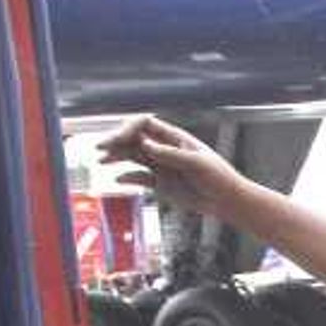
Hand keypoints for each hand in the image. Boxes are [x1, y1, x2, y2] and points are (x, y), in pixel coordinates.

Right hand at [95, 115, 242, 214]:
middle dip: (116, 141)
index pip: (145, 124)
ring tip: (101, 161)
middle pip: (133, 139)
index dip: (130, 128)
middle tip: (99, 148)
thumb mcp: (195, 163)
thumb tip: (145, 144)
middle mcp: (164, 149)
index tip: (121, 139)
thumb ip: (170, 154)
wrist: (226, 201)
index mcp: (174, 137)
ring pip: (132, 157)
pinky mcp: (159, 183)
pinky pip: (138, 177)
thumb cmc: (218, 177)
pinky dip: (127, 177)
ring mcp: (160, 165)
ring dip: (116, 157)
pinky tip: (118, 179)